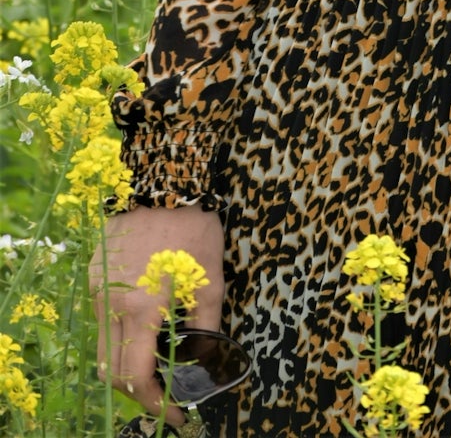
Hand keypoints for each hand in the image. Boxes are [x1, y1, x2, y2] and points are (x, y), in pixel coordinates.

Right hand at [89, 205, 225, 431]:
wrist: (163, 179)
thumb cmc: (192, 226)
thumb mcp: (211, 277)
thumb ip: (207, 324)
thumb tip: (205, 359)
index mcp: (141, 308)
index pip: (137, 377)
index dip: (156, 403)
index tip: (177, 414)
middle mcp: (112, 303)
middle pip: (112, 371)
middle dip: (139, 392)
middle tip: (166, 396)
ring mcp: (98, 289)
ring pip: (103, 348)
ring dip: (126, 366)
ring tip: (156, 366)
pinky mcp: (95, 274)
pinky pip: (102, 319)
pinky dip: (120, 337)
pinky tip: (143, 329)